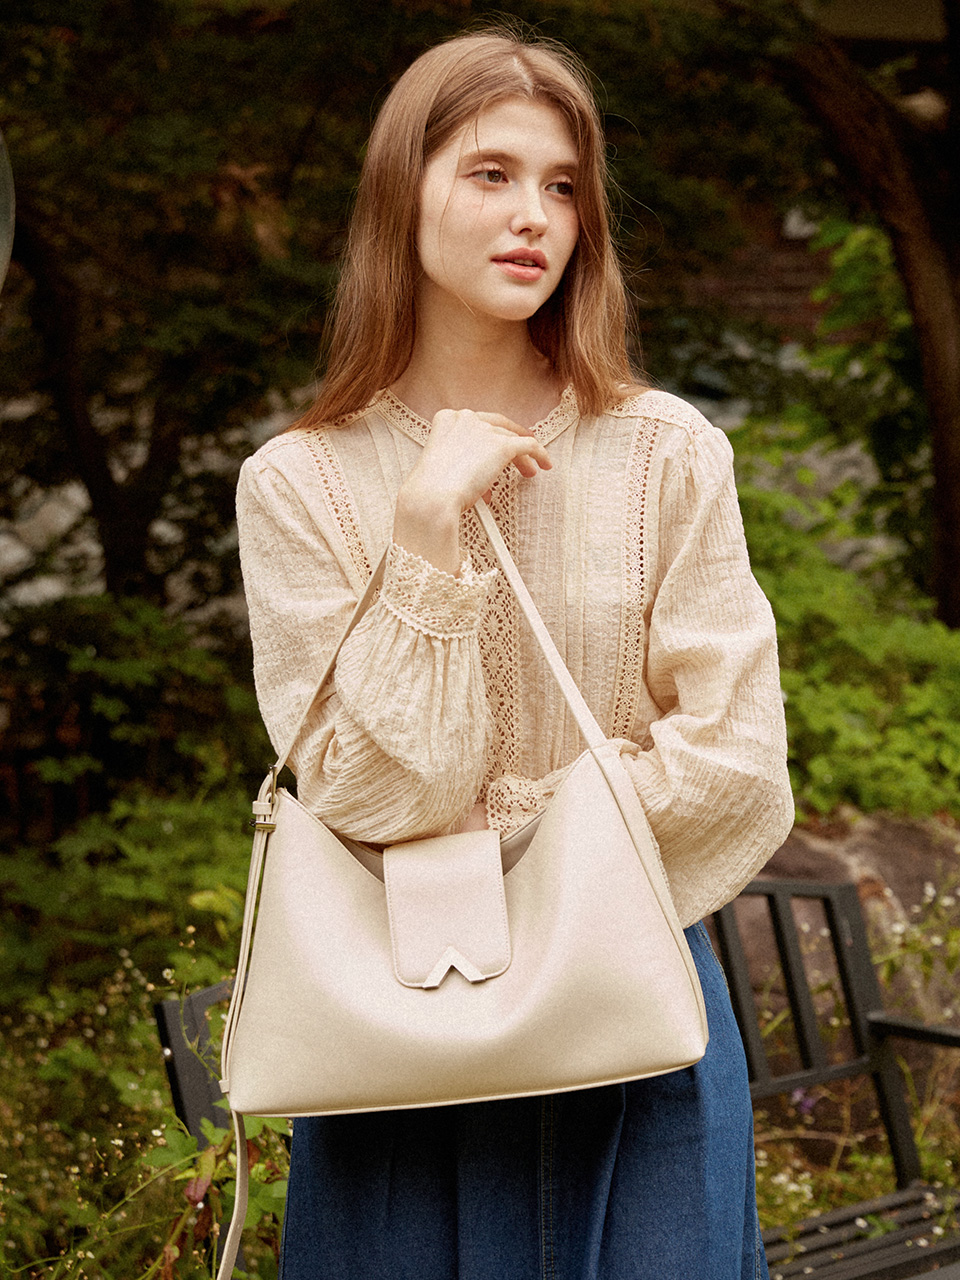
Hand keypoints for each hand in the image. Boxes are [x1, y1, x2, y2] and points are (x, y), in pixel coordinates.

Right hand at [393, 409, 551, 573]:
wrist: (432, 497)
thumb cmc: (430, 490)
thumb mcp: (441, 465)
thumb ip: (460, 459)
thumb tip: (481, 474)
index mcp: (447, 419)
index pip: (477, 422)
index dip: (492, 434)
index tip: (499, 442)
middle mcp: (467, 418)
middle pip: (497, 428)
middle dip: (509, 443)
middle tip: (519, 455)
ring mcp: (485, 430)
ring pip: (513, 439)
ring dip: (523, 456)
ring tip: (529, 471)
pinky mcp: (502, 445)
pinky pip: (530, 446)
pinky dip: (540, 454)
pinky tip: (545, 464)